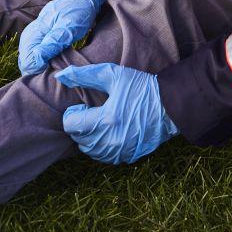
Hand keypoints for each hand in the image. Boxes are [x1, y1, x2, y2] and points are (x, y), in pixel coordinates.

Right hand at [18, 0, 108, 74]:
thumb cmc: (78, 11)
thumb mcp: (70, 27)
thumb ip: (54, 41)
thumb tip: (37, 58)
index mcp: (38, 30)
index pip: (27, 58)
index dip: (37, 69)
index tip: (51, 72)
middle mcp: (32, 31)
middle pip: (24, 58)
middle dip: (34, 69)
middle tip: (49, 74)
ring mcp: (35, 32)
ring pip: (27, 54)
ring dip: (35, 65)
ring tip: (47, 72)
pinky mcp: (40, 33)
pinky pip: (33, 49)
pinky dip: (38, 58)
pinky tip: (46, 63)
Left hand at [57, 63, 178, 163]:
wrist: (170, 106)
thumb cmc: (141, 88)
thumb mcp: (113, 75)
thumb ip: (84, 75)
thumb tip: (61, 76)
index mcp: (105, 120)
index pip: (71, 125)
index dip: (74, 113)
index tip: (83, 106)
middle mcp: (110, 141)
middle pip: (78, 139)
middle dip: (81, 125)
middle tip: (92, 112)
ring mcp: (119, 152)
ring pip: (89, 151)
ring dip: (90, 137)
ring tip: (102, 121)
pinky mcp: (127, 157)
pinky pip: (104, 157)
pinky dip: (102, 146)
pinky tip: (111, 132)